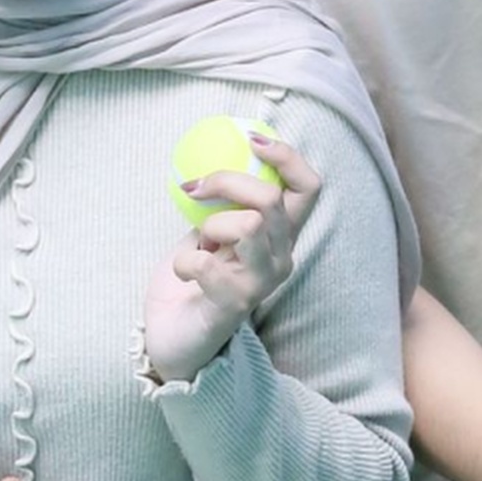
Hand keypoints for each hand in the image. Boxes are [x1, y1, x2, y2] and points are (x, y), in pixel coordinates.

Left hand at [141, 128, 320, 383]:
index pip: (308, 188)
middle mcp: (281, 259)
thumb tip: (216, 156)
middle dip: (227, 181)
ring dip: (210, 226)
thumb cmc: (194, 281)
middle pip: (271, 198)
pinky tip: (183, 272)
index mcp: (280, 237)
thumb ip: (224, 204)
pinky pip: (207, 262)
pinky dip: (184, 260)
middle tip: (194, 188)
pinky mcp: (234, 304)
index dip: (287, 157)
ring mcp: (261, 283)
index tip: (252, 140)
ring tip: (198, 245)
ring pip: (249, 225)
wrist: (173, 340)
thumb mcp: (212, 232)